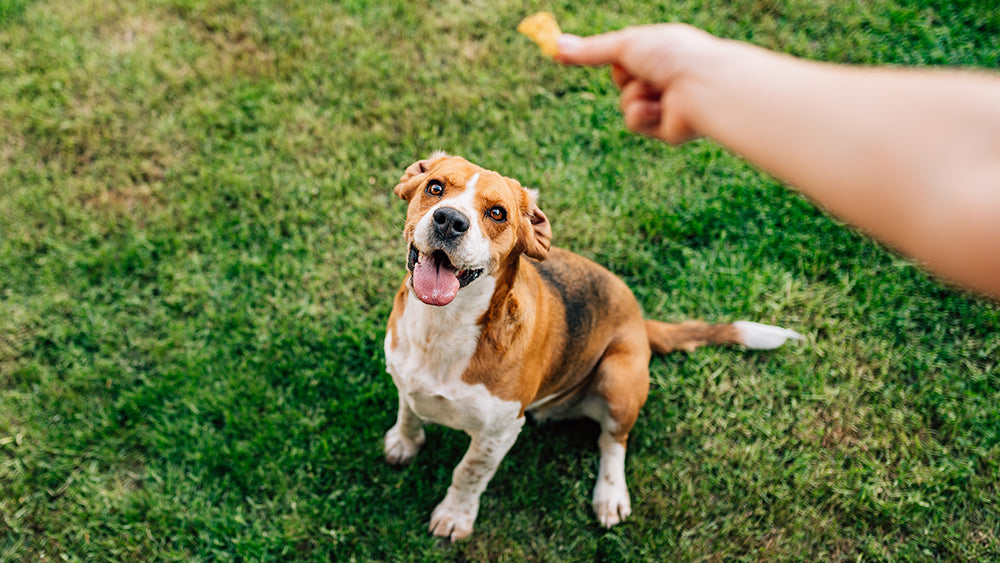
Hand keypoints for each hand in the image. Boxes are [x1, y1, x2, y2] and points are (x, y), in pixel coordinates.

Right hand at [557, 24, 723, 143]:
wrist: (701, 86)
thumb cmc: (671, 56)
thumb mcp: (624, 46)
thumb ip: (590, 50)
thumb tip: (554, 45)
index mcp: (662, 51)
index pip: (626, 57)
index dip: (616, 58)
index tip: (586, 57)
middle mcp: (666, 76)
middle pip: (623, 82)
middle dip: (626, 78)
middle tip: (643, 71)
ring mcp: (667, 103)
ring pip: (626, 104)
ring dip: (634, 96)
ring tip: (658, 90)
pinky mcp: (667, 129)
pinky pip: (636, 123)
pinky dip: (642, 115)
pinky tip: (661, 109)